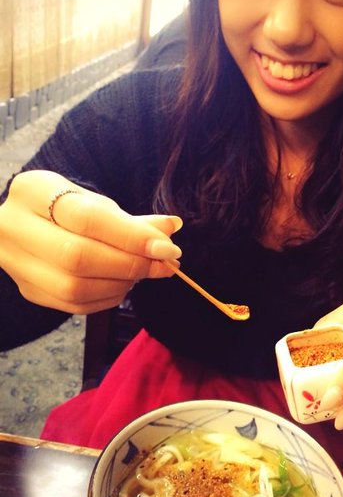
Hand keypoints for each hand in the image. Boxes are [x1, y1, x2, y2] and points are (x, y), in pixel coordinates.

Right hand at [0, 170, 182, 313]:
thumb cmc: (68, 210)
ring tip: (144, 272)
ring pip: (75, 287)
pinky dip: (109, 297)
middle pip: (78, 256)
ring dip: (121, 283)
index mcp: (33, 191)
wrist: (29, 225)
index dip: (132, 237)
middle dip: (130, 264)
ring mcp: (16, 263)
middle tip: (164, 265)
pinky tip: (124, 284)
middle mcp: (14, 227)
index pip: (87, 218)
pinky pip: (75, 305)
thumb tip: (173, 227)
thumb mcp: (96, 203)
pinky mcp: (28, 290)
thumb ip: (131, 220)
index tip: (167, 248)